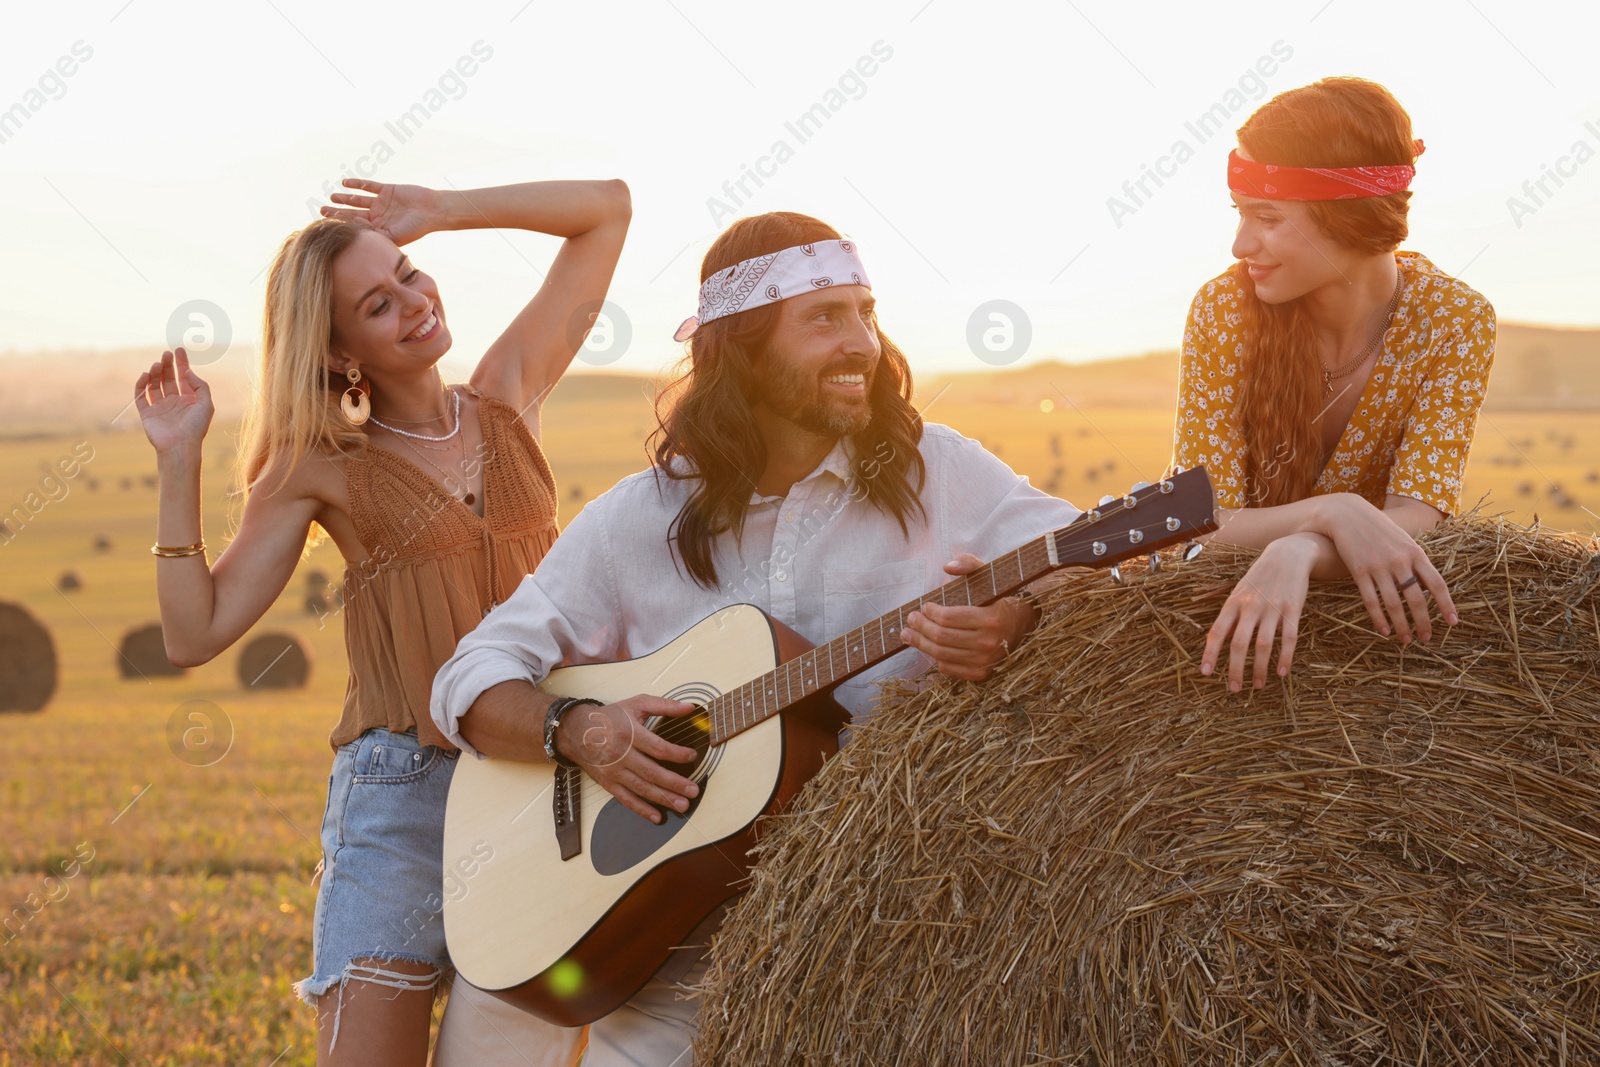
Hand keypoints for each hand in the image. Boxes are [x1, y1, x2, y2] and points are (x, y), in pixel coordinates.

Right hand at [135, 348, 213, 456]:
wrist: (180, 446)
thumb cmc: (195, 427)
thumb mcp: (206, 404)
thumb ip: (200, 386)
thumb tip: (188, 371)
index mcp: (189, 400)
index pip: (183, 377)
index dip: (181, 363)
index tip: (178, 349)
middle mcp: (174, 402)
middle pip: (168, 378)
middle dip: (167, 365)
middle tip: (166, 354)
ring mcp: (160, 407)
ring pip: (155, 385)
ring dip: (155, 373)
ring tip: (158, 364)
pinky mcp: (147, 413)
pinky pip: (141, 395)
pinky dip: (142, 384)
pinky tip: (146, 375)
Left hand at [320, 178, 440, 245]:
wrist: (433, 211)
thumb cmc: (416, 228)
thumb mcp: (394, 236)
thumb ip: (375, 234)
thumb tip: (354, 232)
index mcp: (379, 230)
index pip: (356, 227)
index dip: (342, 226)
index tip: (328, 225)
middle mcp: (379, 216)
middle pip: (353, 213)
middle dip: (338, 212)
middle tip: (322, 211)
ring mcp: (382, 203)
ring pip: (359, 199)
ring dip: (345, 198)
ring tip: (332, 197)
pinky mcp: (387, 190)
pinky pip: (370, 186)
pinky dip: (358, 184)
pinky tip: (345, 183)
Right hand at [557, 695, 699, 823]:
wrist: (577, 731)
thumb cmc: (610, 717)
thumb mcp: (637, 703)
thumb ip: (665, 705)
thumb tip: (690, 708)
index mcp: (630, 733)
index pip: (658, 748)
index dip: (677, 754)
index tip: (692, 757)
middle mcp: (622, 754)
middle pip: (651, 772)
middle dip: (675, 783)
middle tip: (693, 790)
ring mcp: (614, 771)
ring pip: (641, 788)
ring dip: (663, 798)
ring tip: (683, 805)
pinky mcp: (608, 783)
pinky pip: (626, 799)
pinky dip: (641, 809)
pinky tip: (657, 816)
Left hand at [901, 554, 1036, 681]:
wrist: (1027, 621)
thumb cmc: (1003, 596)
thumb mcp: (990, 574)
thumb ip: (969, 564)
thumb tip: (947, 566)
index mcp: (990, 618)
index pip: (948, 618)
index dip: (930, 613)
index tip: (924, 606)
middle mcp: (989, 642)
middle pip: (941, 637)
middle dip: (920, 627)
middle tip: (910, 620)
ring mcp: (986, 660)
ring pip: (942, 655)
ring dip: (921, 644)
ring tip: (909, 635)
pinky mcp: (983, 673)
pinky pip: (951, 669)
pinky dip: (936, 659)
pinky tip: (929, 649)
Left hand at [1202, 533, 1318, 690]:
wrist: (1287, 555)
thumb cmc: (1259, 577)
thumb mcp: (1239, 591)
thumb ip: (1229, 615)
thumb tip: (1214, 641)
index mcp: (1233, 602)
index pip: (1217, 632)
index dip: (1210, 653)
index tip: (1206, 673)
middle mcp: (1250, 606)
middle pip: (1239, 644)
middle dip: (1235, 669)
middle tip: (1234, 688)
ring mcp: (1272, 608)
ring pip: (1264, 645)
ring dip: (1259, 668)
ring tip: (1258, 685)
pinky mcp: (1292, 609)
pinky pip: (1289, 638)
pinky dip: (1285, 657)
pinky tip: (1282, 672)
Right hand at [1316, 494, 1457, 643]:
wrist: (1348, 514)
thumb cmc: (1378, 529)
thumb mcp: (1403, 540)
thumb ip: (1415, 561)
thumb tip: (1428, 586)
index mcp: (1415, 553)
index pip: (1437, 584)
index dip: (1446, 605)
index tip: (1452, 622)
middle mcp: (1400, 561)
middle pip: (1417, 599)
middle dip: (1423, 622)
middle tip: (1426, 638)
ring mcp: (1378, 566)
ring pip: (1394, 603)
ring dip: (1402, 625)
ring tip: (1406, 640)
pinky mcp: (1359, 571)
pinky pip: (1371, 600)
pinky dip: (1378, 618)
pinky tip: (1384, 631)